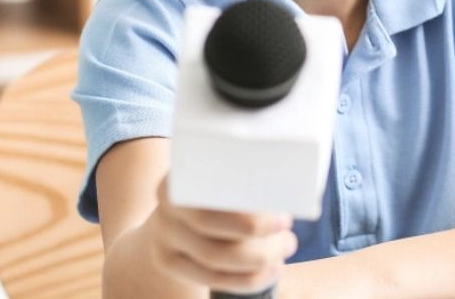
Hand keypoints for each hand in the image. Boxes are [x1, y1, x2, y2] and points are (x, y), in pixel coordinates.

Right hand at [142, 175, 297, 293]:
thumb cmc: (219, 192)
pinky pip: (213, 278)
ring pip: (214, 257)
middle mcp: (167, 204)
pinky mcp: (169, 261)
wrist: (177, 217)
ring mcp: (164, 236)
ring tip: (285, 247)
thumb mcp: (226, 175)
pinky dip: (248, 279)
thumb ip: (247, 176)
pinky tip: (270, 271)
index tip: (283, 215)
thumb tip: (290, 185)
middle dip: (257, 233)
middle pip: (209, 224)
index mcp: (183, 174)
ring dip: (259, 258)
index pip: (212, 188)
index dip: (247, 205)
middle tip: (287, 230)